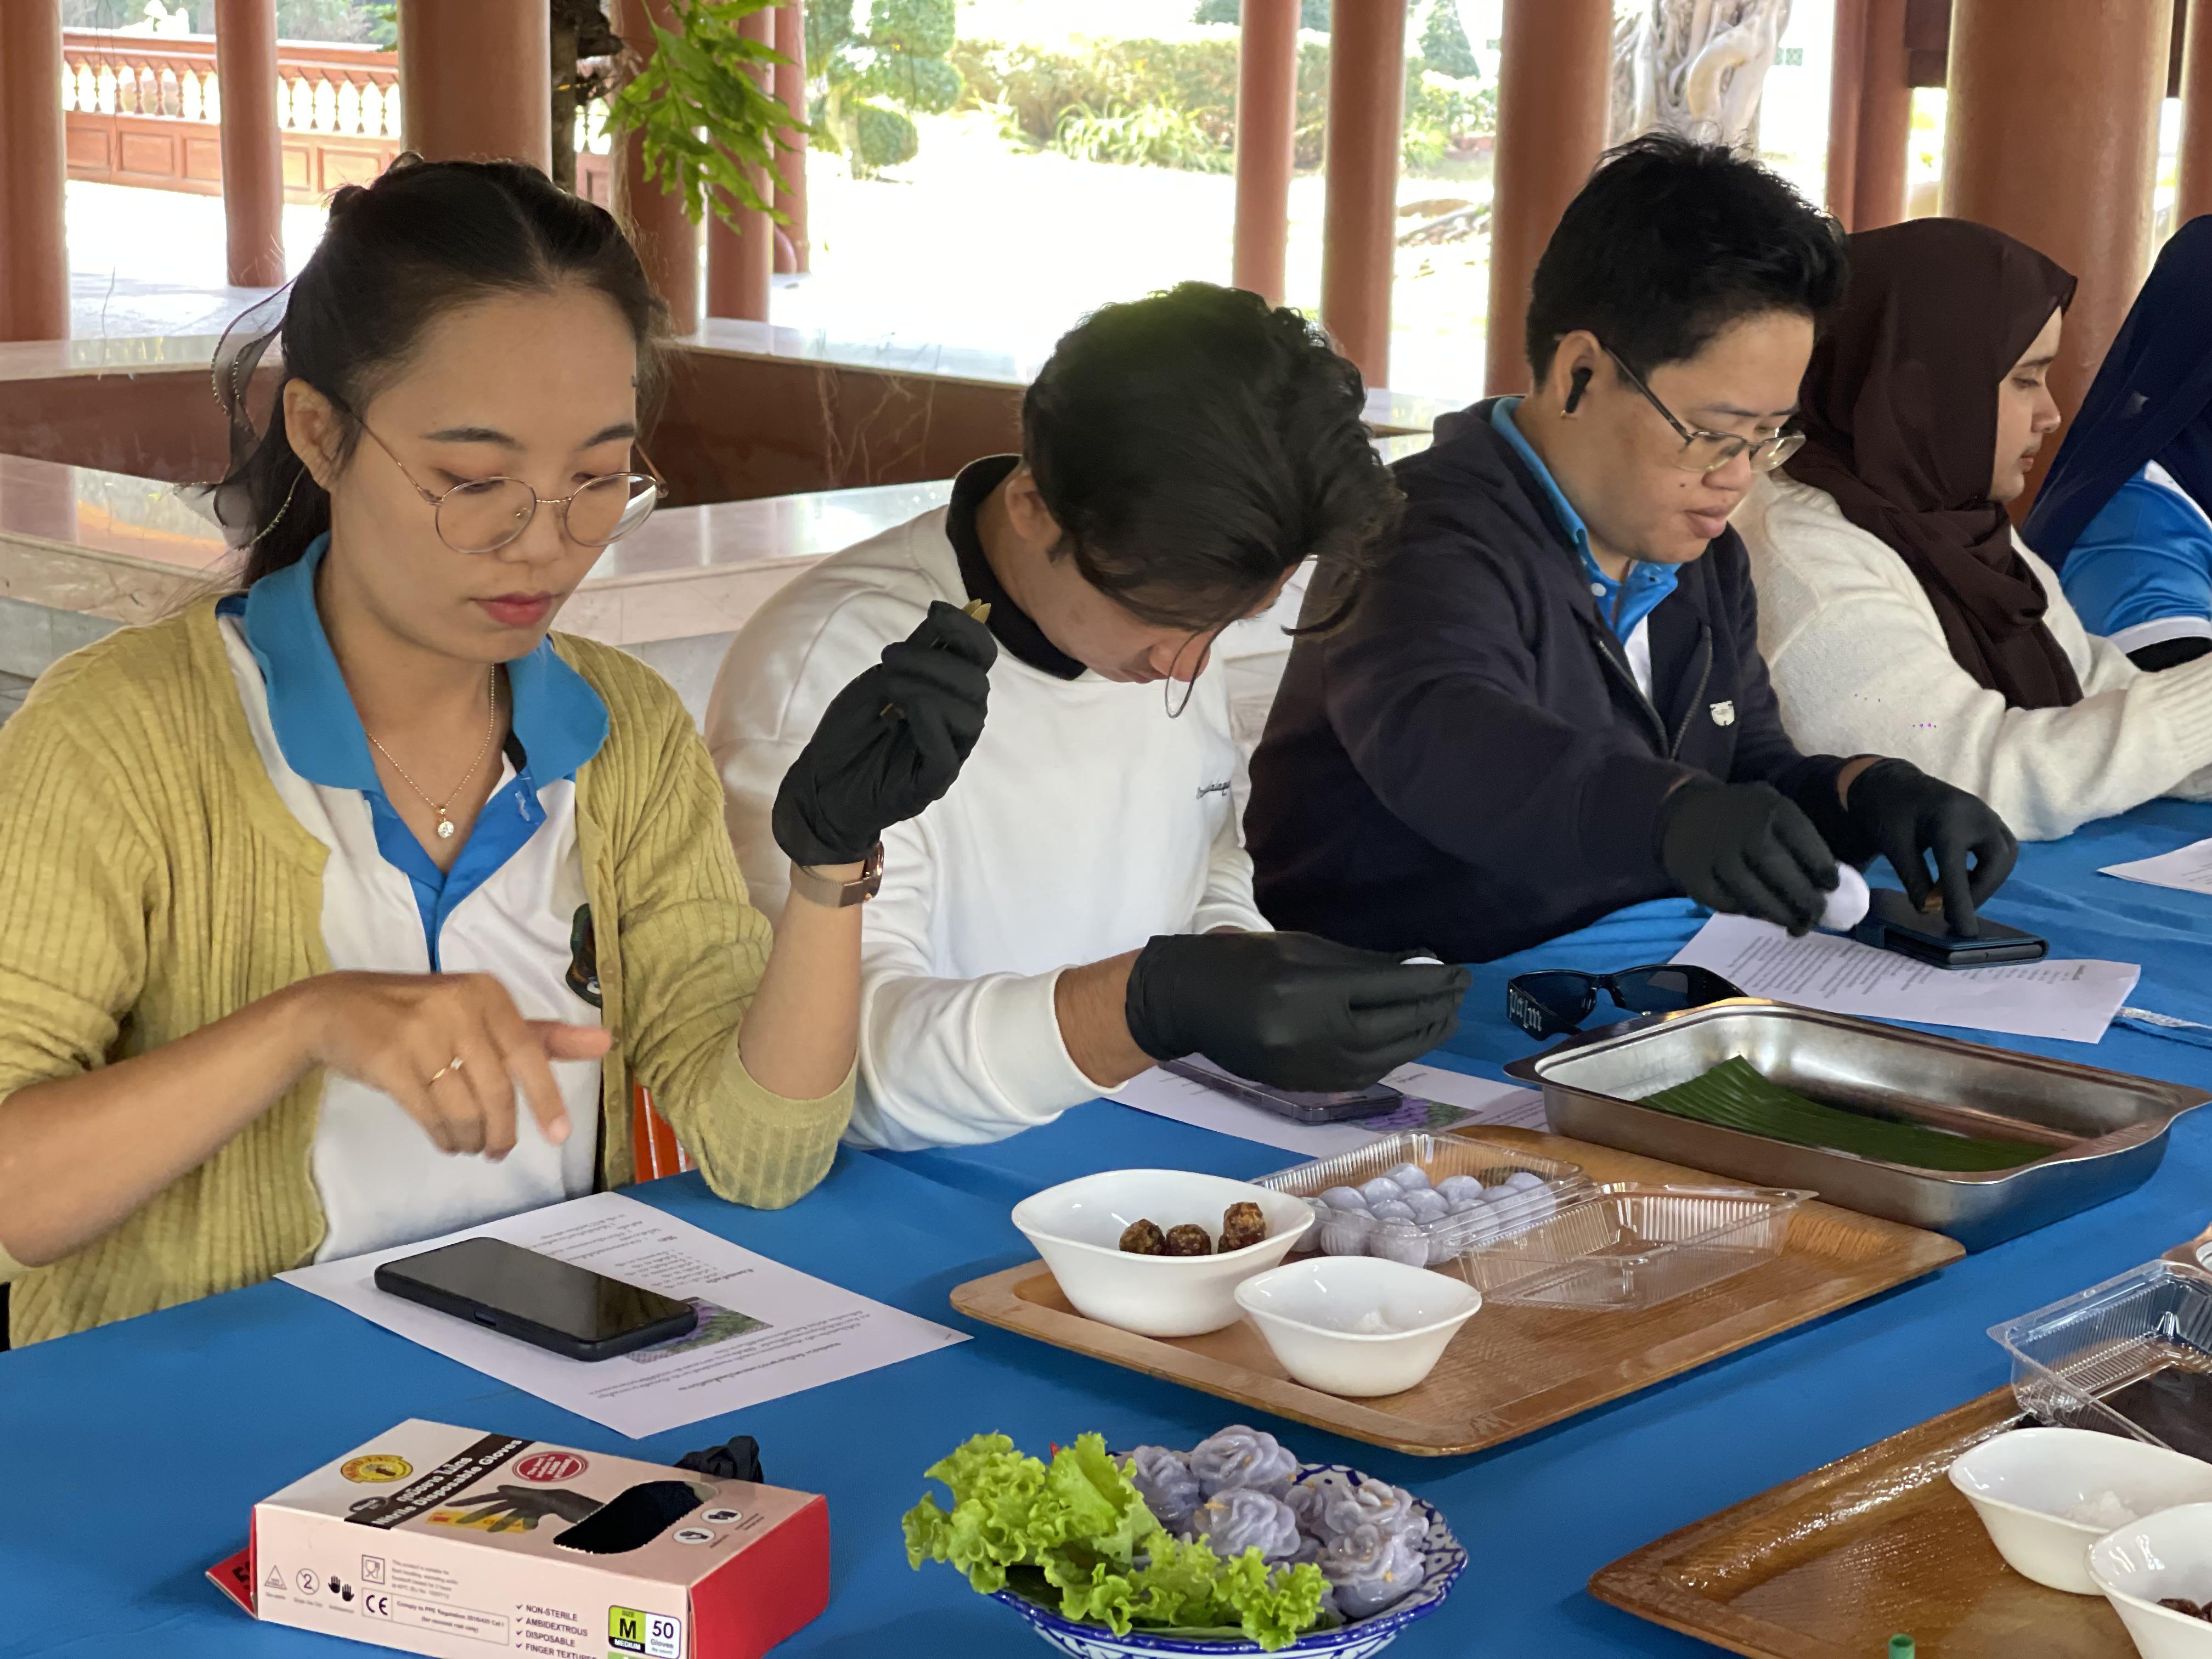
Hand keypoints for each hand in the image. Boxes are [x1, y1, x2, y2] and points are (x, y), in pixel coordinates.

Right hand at [294, 972, 611, 1158]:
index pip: (528, 1053)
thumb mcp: (481, 1014)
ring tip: (470, 1143)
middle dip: (502, 1131)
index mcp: (487, 993)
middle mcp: (458, 1007)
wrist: (335, 1008)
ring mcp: (420, 1032)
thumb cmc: (420, 1014)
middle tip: (499, 1149)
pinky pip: (430, 1115)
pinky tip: (446, 1139)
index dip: (546, 1098)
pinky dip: (443, 1136)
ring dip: (471, 1138)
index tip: (559, 1135)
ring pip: (464, 1108)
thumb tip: (606, 1042)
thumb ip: (541, 1035)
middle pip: (496, 1091)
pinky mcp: (388, 1060)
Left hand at [772, 600, 995, 865]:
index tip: (936, 611)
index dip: (967, 631)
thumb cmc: (851, 732)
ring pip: (970, 715)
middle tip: (889, 657)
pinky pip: (947, 751)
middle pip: (978, 683)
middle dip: (935, 660)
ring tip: (888, 685)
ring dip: (928, 687)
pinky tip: (904, 711)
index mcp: (949, 694)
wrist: (821, 785)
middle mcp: (956, 723)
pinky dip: (930, 722)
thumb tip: (946, 614)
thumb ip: (916, 653)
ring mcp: (948, 753)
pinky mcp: (932, 782)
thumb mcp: (881, 680)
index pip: (980, 659)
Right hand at [1123, 932, 1470, 1091]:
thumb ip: (1364, 962)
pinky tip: (1402, 1044)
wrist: (1188, 1001)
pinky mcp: (1300, 1086)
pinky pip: (1358, 1076)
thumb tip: (1421, 966)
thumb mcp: (1304, 947)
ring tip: (1440, 1022)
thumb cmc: (1246, 961)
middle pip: (1392, 1029)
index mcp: (1311, 988)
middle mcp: (1312, 1033)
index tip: (1461, 974)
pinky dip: (1387, 1060)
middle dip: (1431, 1013)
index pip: (1390, 988)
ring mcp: (1305, 1066)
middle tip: (1458, 999)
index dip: (1433, 982)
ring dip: (1417, 1041)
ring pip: (1381, 1060)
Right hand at [1659, 779, 1838, 934]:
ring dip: (1778, 915)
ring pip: (1754, 896)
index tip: (1832, 887)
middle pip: (1782, 875)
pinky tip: (1755, 911)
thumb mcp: (1773, 808)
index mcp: (1771, 809)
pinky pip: (1725, 904)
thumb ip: (1798, 839)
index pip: (1806, 844)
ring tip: (1793, 924)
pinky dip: (1743, 912)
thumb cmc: (1743, 815)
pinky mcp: (1694, 876)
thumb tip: (1826, 884)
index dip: (1823, 870)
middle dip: (1805, 901)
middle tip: (1816, 916)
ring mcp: (1716, 854)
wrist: (1685, 810)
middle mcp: (1744, 829)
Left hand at [1844, 758, 2016, 935]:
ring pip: (2005, 855)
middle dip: (1980, 891)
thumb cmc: (1889, 812)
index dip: (1962, 902)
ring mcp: (1986, 814)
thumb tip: (1930, 911)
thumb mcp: (1894, 847)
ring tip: (1959, 897)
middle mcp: (1975, 814)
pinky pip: (2002, 848)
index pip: (1958, 869)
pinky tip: (1964, 881)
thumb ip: (1914, 879)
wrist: (1892, 783)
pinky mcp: (1988, 818)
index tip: (1964, 930)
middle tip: (1956, 912)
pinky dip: (1989, 869)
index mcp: (1946, 820)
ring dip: (1987, 881)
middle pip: (1997, 861)